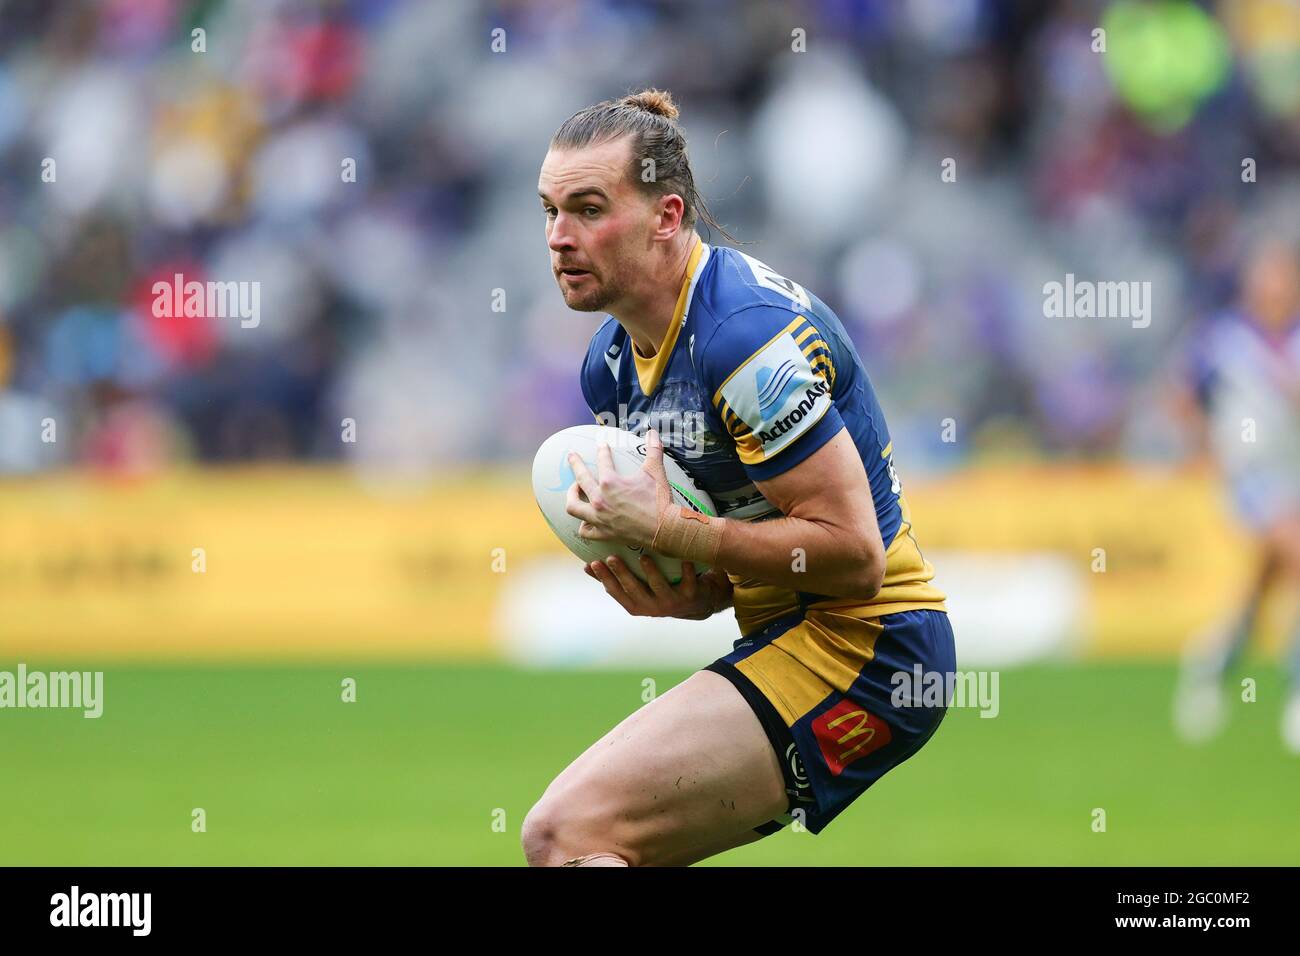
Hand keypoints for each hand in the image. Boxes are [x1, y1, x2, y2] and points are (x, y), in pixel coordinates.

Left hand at [564, 429, 671, 548]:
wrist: (665, 529)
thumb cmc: (659, 500)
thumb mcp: (655, 471)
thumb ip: (653, 450)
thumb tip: (653, 432)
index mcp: (610, 482)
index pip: (603, 461)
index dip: (602, 451)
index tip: (602, 445)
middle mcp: (600, 499)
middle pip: (580, 479)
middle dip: (575, 465)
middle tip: (571, 457)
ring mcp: (600, 518)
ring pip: (574, 507)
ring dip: (572, 496)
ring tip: (574, 489)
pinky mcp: (604, 533)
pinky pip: (585, 531)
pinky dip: (584, 526)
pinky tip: (586, 520)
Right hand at [584, 555, 732, 619]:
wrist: (698, 602)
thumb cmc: (660, 589)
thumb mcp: (637, 589)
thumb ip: (615, 579)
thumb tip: (586, 565)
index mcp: (637, 606)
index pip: (616, 593)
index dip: (604, 579)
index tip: (593, 563)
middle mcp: (653, 607)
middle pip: (635, 591)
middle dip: (622, 575)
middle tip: (611, 557)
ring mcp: (672, 602)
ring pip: (659, 587)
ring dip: (651, 573)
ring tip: (642, 556)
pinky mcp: (691, 595)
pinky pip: (688, 581)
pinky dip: (686, 570)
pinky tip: (683, 558)